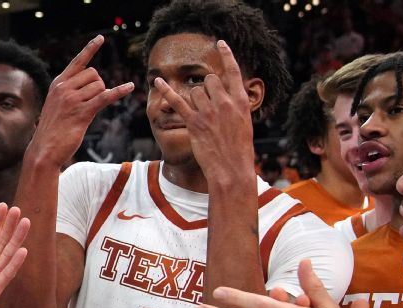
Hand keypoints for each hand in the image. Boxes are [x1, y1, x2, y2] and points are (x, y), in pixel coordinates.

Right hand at [28, 35, 134, 167]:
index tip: (101, 38)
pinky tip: (130, 87)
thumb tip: (92, 85)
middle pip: (94, 74)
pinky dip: (119, 91)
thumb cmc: (52, 130)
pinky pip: (105, 97)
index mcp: (58, 83)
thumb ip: (69, 91)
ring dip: (102, 96)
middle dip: (99, 85)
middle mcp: (64, 88)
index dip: (90, 49)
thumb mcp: (56, 104)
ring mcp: (73, 99)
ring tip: (89, 111)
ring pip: (100, 86)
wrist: (44, 149)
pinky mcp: (82, 112)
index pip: (77, 61)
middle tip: (92, 102)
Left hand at [154, 40, 256, 184]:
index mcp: (240, 102)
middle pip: (209, 80)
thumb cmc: (239, 150)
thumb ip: (234, 107)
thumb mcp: (244, 123)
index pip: (233, 71)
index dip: (226, 55)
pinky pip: (178, 101)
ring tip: (201, 116)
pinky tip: (158, 81)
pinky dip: (166, 91)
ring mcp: (209, 112)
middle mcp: (225, 103)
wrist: (231, 169)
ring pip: (195, 91)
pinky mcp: (194, 123)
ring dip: (194, 99)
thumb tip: (225, 97)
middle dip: (206, 88)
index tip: (220, 43)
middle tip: (208, 105)